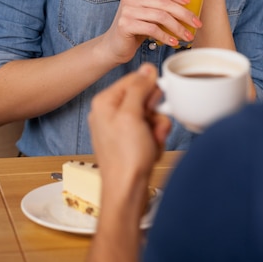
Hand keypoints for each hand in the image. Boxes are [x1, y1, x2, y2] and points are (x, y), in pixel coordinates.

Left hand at [88, 65, 171, 191]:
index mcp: (105, 102)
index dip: (150, 90)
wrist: (126, 193)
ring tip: (151, 143)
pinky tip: (150, 151)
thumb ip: (139, 88)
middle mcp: (109, 113)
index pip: (134, 79)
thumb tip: (146, 68)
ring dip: (157, 128)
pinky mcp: (129, 142)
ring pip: (151, 114)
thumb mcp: (132, 116)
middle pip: (144, 97)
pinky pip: (150, 130)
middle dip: (155, 113)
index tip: (156, 103)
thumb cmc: (125, 159)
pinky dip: (155, 140)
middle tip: (151, 127)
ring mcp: (119, 128)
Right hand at [99, 0, 202, 65]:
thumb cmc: (137, 28)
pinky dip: (166, 36)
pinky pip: (152, 29)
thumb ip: (161, 6)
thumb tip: (189, 8)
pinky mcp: (125, 25)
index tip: (190, 1)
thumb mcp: (148, 12)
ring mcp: (126, 11)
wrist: (115, 45)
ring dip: (178, 27)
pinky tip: (173, 41)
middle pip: (163, 3)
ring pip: (160, 16)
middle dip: (184, 14)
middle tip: (197, 23)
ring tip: (188, 36)